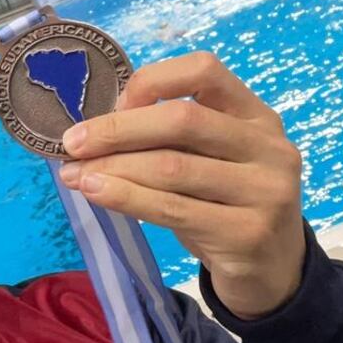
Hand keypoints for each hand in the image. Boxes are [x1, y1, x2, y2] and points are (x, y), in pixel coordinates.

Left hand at [59, 52, 305, 319]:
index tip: (112, 103)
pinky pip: (173, 209)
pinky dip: (126, 197)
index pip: (205, 71)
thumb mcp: (205, 163)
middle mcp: (268, 146)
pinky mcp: (248, 233)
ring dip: (113, 167)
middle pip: (183, 121)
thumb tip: (93, 128)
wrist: (271, 271)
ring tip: (74, 175)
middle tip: (71, 144)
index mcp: (255, 115)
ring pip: (172, 167)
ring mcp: (265, 190)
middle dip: (117, 129)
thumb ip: (167, 141)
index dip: (153, 81)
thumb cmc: (223, 207)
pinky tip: (96, 193)